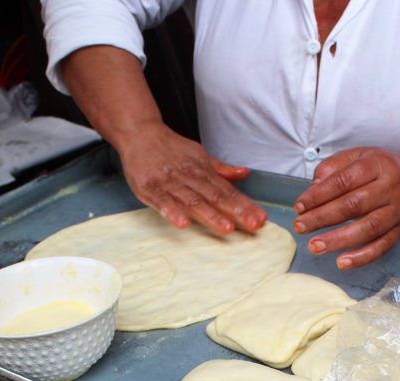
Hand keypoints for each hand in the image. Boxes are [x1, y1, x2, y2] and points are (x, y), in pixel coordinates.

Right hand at [117, 125, 267, 234]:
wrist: (140, 134)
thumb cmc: (170, 149)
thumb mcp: (198, 156)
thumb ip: (220, 169)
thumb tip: (244, 173)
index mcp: (202, 170)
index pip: (227, 191)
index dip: (244, 205)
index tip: (259, 218)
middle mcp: (189, 177)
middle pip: (215, 196)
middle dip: (235, 212)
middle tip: (252, 225)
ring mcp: (169, 183)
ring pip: (193, 200)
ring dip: (210, 215)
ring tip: (226, 228)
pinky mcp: (150, 189)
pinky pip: (162, 202)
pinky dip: (173, 212)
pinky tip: (183, 223)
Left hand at [293, 147, 399, 268]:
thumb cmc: (378, 168)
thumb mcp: (357, 156)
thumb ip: (333, 167)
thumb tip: (313, 188)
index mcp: (378, 164)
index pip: (343, 181)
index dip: (318, 195)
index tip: (299, 207)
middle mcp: (392, 187)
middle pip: (354, 205)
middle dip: (322, 218)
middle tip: (300, 227)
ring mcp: (398, 210)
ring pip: (368, 228)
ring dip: (339, 240)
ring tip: (315, 246)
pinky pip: (382, 246)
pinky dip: (362, 257)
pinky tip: (341, 262)